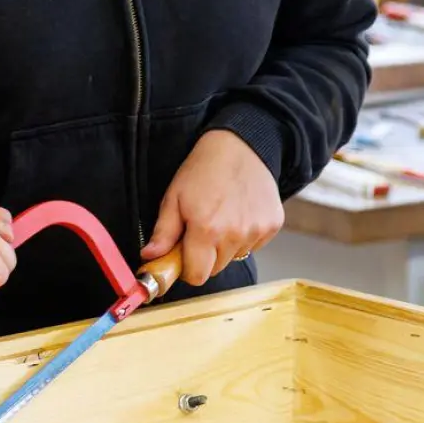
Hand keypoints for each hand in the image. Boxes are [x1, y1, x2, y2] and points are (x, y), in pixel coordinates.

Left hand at [141, 129, 282, 286]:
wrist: (242, 145)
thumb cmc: (205, 168)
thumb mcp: (174, 197)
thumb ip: (163, 233)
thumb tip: (150, 257)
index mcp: (206, 230)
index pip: (197, 277)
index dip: (187, 268)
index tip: (184, 254)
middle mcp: (235, 234)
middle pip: (216, 269)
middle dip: (206, 256)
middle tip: (201, 231)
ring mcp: (257, 230)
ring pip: (235, 257)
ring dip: (226, 245)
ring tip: (223, 217)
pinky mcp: (272, 225)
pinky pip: (253, 245)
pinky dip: (245, 236)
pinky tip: (240, 213)